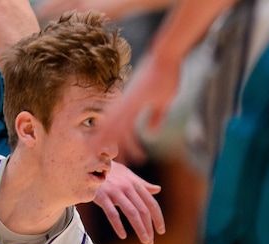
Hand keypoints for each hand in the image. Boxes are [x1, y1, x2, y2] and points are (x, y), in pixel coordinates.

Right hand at [93, 161, 164, 243]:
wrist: (89, 164)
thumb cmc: (110, 171)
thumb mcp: (128, 175)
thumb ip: (143, 184)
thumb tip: (158, 190)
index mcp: (135, 184)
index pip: (151, 203)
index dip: (158, 218)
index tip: (161, 231)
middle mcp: (128, 187)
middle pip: (143, 211)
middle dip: (149, 228)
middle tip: (150, 242)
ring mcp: (115, 192)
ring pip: (132, 213)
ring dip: (140, 229)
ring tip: (144, 240)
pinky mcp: (102, 196)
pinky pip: (112, 213)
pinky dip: (118, 226)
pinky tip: (123, 235)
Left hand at [102, 50, 181, 165]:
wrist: (166, 56)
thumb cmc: (165, 75)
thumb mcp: (162, 102)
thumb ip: (156, 118)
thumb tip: (151, 133)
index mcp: (127, 104)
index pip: (113, 126)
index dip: (108, 140)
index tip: (107, 154)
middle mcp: (124, 104)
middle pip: (109, 130)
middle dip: (106, 146)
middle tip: (103, 162)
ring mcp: (129, 103)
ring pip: (116, 129)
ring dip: (116, 146)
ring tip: (116, 161)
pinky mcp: (136, 101)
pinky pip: (127, 123)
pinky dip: (128, 138)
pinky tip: (124, 148)